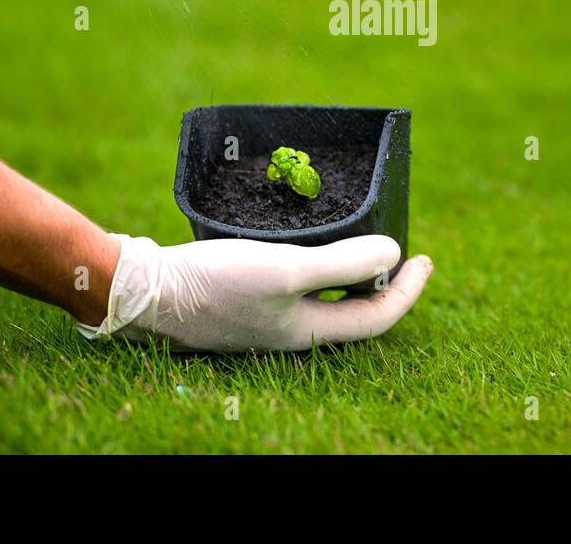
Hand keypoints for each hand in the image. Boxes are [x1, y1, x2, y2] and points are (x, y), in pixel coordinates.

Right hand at [78, 234, 433, 351]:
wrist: (145, 290)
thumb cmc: (216, 283)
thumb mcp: (286, 269)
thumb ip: (342, 265)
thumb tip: (393, 253)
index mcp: (308, 332)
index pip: (376, 318)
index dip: (408, 290)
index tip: (425, 257)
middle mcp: (290, 331)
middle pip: (353, 313)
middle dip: (382, 283)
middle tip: (398, 248)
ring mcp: (265, 316)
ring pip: (324, 299)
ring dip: (350, 273)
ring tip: (362, 240)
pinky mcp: (243, 297)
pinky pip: (296, 286)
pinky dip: (317, 266)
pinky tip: (307, 239)